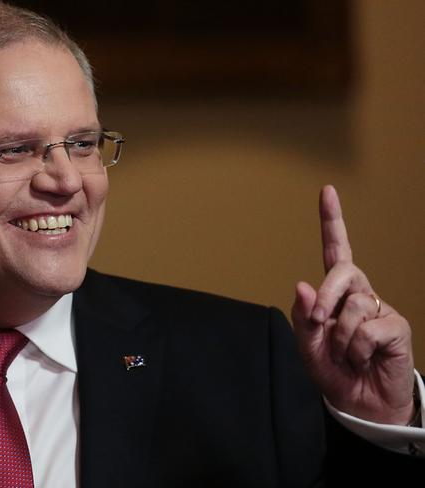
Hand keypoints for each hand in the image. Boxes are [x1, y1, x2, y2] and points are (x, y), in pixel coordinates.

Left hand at [292, 185, 414, 424]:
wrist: (360, 403)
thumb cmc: (334, 371)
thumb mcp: (308, 346)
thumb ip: (304, 318)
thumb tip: (302, 285)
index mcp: (336, 294)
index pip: (335, 251)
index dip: (332, 221)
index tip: (327, 191)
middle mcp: (359, 294)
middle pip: (343, 271)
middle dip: (326, 296)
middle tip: (320, 324)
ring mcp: (379, 308)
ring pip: (353, 306)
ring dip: (339, 338)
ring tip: (346, 355)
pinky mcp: (396, 326)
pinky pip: (368, 329)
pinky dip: (356, 349)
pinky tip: (363, 359)